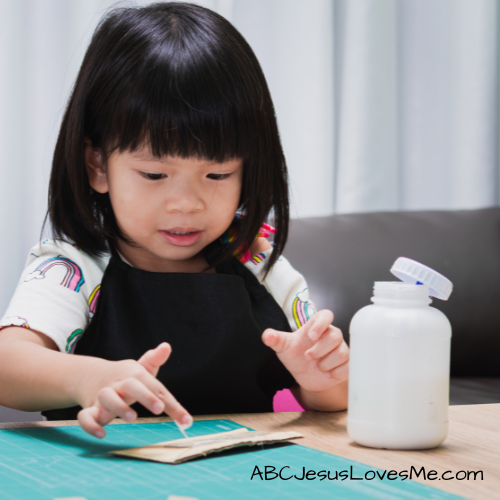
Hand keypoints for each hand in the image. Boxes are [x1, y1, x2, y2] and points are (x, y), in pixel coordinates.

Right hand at [76, 343, 191, 438]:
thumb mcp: (141, 369)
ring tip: (132, 417)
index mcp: (135, 375)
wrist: (91, 376)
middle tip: (160, 408)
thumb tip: (166, 346)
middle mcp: (119, 383)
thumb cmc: (125, 377)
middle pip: (131, 386)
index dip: (171, 402)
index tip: (184, 418)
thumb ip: (155, 361)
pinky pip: (85, 416)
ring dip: (119, 407)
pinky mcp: (90, 408)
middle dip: (146, 396)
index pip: (155, 387)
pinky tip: (101, 434)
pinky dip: (91, 425)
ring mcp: (103, 395)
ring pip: (108, 398)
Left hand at [262, 310, 348, 393]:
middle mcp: (331, 335)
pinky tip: (327, 374)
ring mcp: (340, 349)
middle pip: (335, 335)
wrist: (305, 376)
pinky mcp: (346, 364)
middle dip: (319, 349)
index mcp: (316, 327)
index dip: (321, 323)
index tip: (310, 336)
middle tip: (307, 357)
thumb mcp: (284, 347)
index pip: (326, 315)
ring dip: (327, 363)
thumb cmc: (296, 356)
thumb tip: (267, 335)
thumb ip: (276, 339)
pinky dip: (336, 372)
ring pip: (342, 352)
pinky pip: (348, 366)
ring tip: (317, 367)